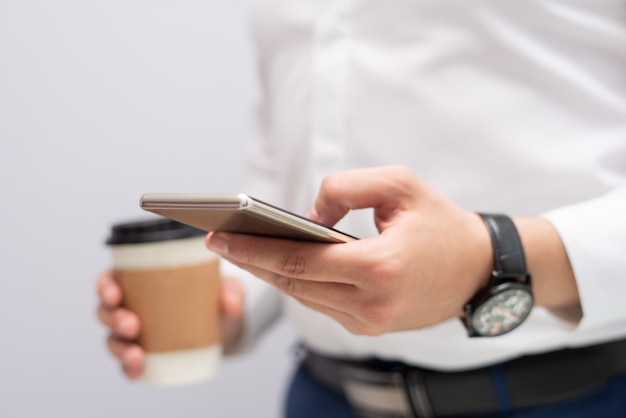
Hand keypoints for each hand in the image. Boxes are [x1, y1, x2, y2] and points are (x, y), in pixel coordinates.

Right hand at [96, 270, 244, 379]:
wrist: (223, 323)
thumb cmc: (212, 294)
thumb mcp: (223, 288)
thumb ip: (229, 291)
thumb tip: (231, 302)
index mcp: (140, 280)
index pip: (110, 279)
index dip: (105, 286)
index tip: (114, 293)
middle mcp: (131, 305)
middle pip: (106, 311)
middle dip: (113, 319)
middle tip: (132, 325)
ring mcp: (135, 332)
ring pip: (113, 339)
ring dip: (119, 348)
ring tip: (137, 354)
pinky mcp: (144, 353)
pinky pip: (128, 364)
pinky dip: (129, 369)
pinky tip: (137, 372)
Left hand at [206, 165, 492, 334]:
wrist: (481, 270)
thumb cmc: (442, 223)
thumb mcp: (400, 184)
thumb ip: (347, 188)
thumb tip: (308, 216)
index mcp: (379, 269)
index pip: (298, 262)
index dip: (253, 250)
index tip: (219, 237)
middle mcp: (372, 305)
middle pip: (293, 284)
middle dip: (251, 262)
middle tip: (216, 242)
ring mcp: (371, 323)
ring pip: (305, 297)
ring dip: (272, 274)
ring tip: (241, 250)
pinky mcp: (371, 328)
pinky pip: (323, 305)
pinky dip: (299, 285)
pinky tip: (279, 266)